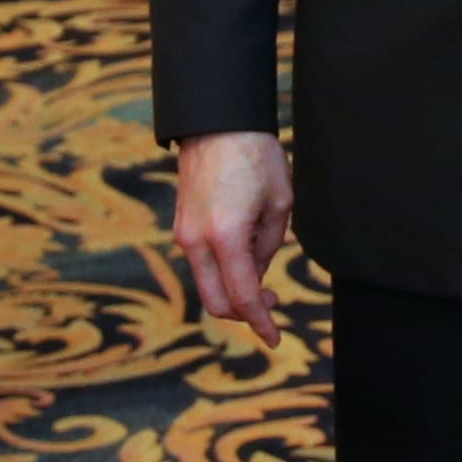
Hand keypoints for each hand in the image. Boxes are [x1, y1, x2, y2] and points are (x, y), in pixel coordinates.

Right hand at [174, 130, 297, 355]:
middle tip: (272, 302)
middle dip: (246, 313)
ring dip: (234, 290)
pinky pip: (201, 265)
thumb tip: (257, 273)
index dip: (261, 324)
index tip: (276, 338)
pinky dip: (223, 273)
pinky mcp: (181, 227)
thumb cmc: (255, 157)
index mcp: (226, 236)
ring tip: (261, 274)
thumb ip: (268, 247)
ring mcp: (184, 235)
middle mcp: (198, 241)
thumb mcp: (280, 204)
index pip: (243, 298)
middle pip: (217, 303)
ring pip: (207, 286)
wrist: (216, 123)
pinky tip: (244, 256)